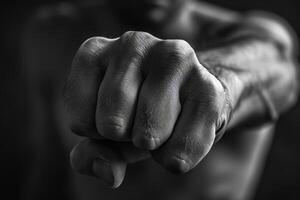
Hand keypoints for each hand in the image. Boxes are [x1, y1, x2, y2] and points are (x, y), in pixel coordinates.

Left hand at [64, 31, 229, 187]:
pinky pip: (181, 150)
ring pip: (146, 135)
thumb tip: (108, 173)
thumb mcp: (106, 131)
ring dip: (153, 144)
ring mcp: (173, 58)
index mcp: (94, 52)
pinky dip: (178, 157)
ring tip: (163, 120)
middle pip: (111, 125)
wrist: (187, 95)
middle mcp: (132, 44)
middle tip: (141, 118)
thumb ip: (93, 153)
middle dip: (126, 135)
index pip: (79, 122)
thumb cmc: (139, 109)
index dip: (98, 133)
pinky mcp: (208, 86)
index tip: (115, 117)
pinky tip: (185, 130)